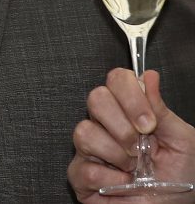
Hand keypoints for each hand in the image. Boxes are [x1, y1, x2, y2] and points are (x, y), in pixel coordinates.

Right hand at [69, 68, 194, 202]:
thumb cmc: (180, 177)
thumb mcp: (181, 140)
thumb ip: (162, 109)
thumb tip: (148, 77)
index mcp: (129, 110)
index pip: (116, 80)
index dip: (130, 95)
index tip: (148, 123)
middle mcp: (105, 124)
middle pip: (95, 98)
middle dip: (122, 125)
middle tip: (140, 146)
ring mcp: (90, 148)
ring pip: (84, 132)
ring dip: (116, 154)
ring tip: (133, 169)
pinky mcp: (80, 174)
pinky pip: (82, 167)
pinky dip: (110, 180)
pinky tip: (124, 184)